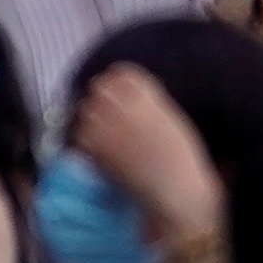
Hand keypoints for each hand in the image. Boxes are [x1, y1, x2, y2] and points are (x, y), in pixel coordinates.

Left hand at [62, 62, 227, 248]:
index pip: (121, 73)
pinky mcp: (97, 150)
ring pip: (85, 110)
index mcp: (148, 97)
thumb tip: (128, 95)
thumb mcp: (171, 119)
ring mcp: (109, 127)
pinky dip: (86, 143)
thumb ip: (149, 102)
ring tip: (103, 135)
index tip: (119, 94)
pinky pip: (80, 137)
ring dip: (91, 119)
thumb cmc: (182, 159)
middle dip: (101, 98)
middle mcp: (125, 107)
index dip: (117, 83)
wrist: (175, 190)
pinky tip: (99, 153)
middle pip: (98, 87)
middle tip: (107, 115)